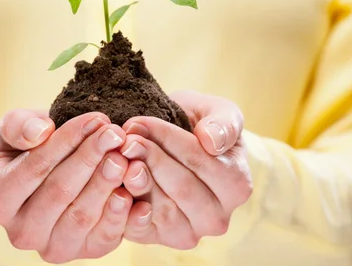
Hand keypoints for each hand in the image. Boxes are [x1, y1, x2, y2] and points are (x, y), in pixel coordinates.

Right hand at [0, 109, 132, 262]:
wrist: (48, 174)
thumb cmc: (28, 147)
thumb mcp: (14, 129)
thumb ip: (17, 126)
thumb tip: (40, 133)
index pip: (35, 168)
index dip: (66, 142)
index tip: (94, 119)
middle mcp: (20, 231)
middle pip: (60, 192)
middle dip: (91, 159)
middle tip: (115, 134)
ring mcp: (52, 247)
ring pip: (82, 215)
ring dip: (107, 183)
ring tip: (125, 155)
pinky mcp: (84, 252)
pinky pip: (104, 237)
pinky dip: (122, 216)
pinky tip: (134, 191)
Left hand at [119, 90, 251, 248]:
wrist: (173, 142)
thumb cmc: (197, 126)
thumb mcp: (216, 111)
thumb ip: (224, 123)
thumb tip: (212, 142)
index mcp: (237, 185)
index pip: (200, 161)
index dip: (168, 140)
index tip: (140, 123)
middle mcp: (217, 217)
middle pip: (181, 188)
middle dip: (149, 158)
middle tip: (125, 138)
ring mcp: (188, 232)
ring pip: (161, 209)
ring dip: (134, 179)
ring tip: (118, 154)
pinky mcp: (156, 239)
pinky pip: (139, 229)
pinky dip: (123, 207)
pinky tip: (113, 182)